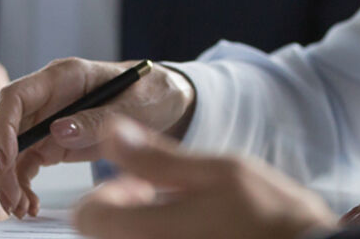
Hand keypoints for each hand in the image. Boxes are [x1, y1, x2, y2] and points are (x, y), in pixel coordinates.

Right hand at [0, 57, 195, 218]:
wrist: (164, 100)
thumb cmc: (151, 91)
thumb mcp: (134, 104)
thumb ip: (98, 118)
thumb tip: (57, 132)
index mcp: (63, 77)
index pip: (15, 96)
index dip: (3, 127)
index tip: (7, 158)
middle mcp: (47, 98)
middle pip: (3, 126)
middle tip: (11, 196)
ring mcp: (46, 121)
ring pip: (9, 150)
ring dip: (8, 180)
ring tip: (21, 207)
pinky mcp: (51, 143)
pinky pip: (25, 164)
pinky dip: (22, 185)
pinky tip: (30, 204)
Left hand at [72, 116, 335, 238]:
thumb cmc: (273, 219)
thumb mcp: (219, 171)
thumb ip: (157, 156)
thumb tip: (110, 131)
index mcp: (147, 233)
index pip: (86, 218)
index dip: (105, 193)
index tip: (139, 183)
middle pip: (106, 234)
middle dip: (127, 210)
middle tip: (167, 195)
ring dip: (145, 225)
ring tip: (187, 214)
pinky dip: (165, 237)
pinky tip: (198, 231)